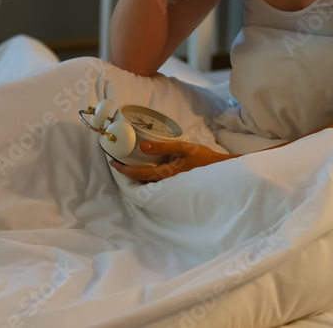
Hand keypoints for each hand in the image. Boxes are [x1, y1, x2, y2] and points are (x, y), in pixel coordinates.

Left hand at [109, 140, 237, 182]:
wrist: (220, 171)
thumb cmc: (204, 159)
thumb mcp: (185, 148)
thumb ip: (163, 147)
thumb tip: (142, 147)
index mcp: (164, 174)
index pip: (137, 173)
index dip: (123, 169)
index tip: (112, 162)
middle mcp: (164, 183)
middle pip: (139, 180)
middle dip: (127, 173)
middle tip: (118, 163)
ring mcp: (169, 186)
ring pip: (146, 182)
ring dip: (136, 175)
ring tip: (129, 165)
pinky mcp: (174, 184)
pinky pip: (155, 182)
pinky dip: (147, 176)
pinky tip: (147, 168)